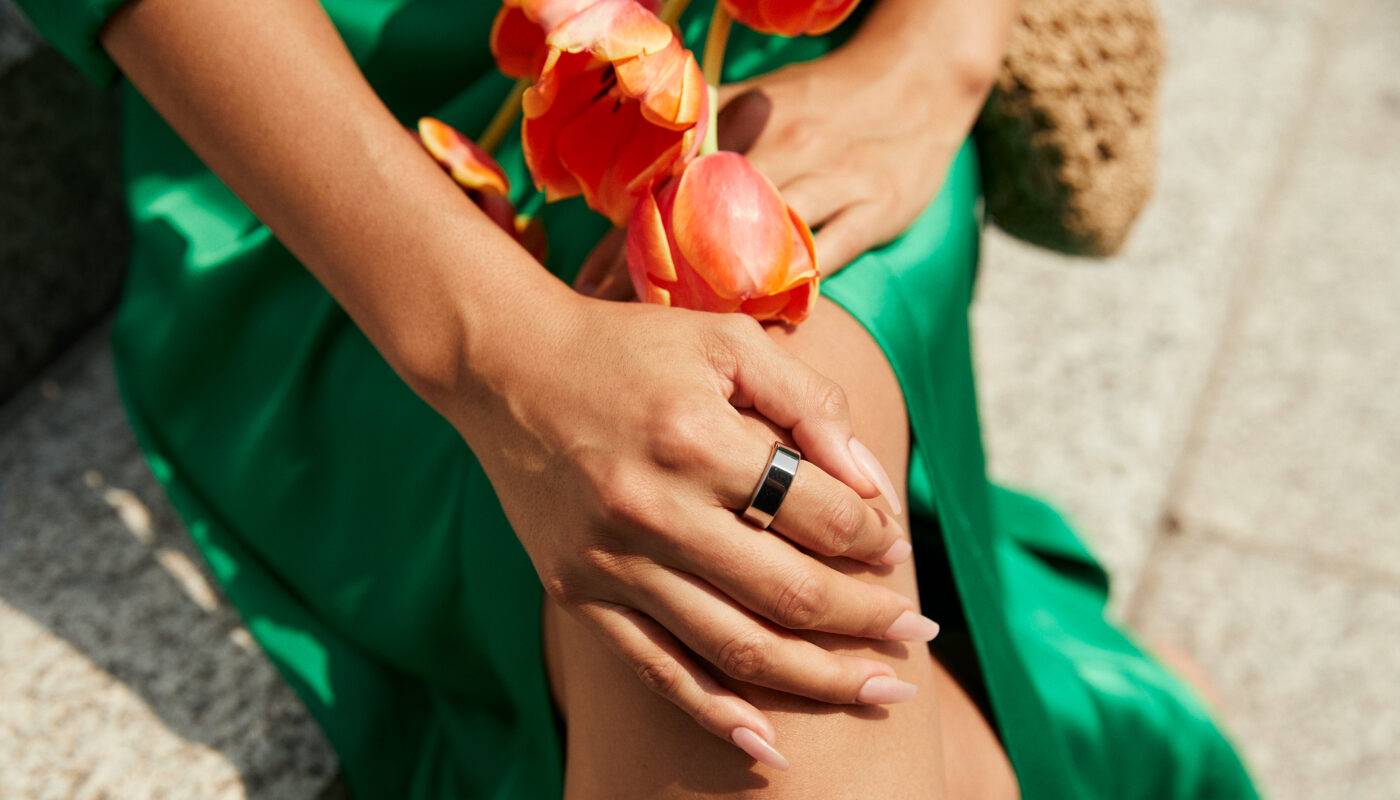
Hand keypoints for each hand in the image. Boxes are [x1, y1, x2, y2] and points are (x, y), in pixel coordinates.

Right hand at [449, 291, 930, 753]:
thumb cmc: (631, 350)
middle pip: (790, 593)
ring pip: (736, 646)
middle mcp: (655, 508)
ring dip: (820, 677)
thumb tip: (873, 484)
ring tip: (883, 692)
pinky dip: (717, 713)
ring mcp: (613, 562)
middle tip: (918, 637)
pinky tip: (769, 745)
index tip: (895, 546)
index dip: (874, 537)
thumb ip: (810, 404)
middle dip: (868, 621)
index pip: (820, 512)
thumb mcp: (728, 343)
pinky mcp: (581, 594)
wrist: (508, 370)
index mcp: (699, 439)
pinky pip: (658, 669)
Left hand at [572, 0, 1007, 299]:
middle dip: (658, 275)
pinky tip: (775, 328)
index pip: (671, 188)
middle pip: (707, 219)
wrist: (918, 76)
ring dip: (723, 293)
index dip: (628, 238)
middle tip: (621, 322)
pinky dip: (803, 293)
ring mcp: (828, 177)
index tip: (591, 285)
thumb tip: (639, 202)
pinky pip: (832, 255)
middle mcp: (778, 149)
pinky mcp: (875, 205)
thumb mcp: (761, 107)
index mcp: (741, 127)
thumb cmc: (826, 101)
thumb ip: (707, 150)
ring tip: (685, 341)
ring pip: (766, 243)